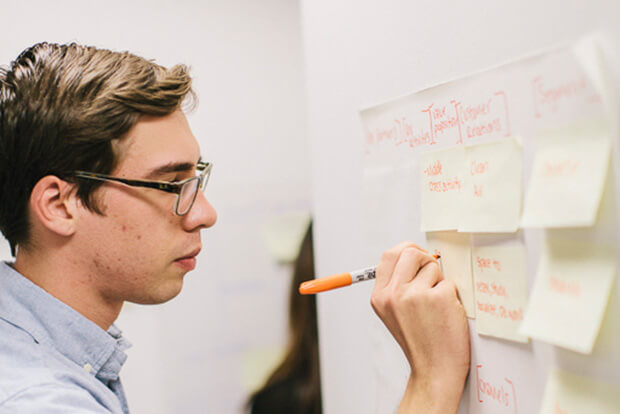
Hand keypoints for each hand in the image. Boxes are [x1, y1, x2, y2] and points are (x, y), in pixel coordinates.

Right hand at [370, 241, 469, 412]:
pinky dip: (452, 296)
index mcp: (380, 296)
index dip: (407, 250)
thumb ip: (397, 285)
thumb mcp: (394, 313)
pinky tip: (447, 314)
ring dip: (439, 281)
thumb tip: (414, 255)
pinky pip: (449, 282)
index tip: (419, 256)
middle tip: (433, 270)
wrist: (434, 370)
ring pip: (432, 266)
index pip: (390, 255)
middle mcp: (394, 294)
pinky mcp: (439, 298)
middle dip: (424, 257)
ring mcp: (415, 295)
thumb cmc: (420, 341)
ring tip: (438, 305)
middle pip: (409, 251)